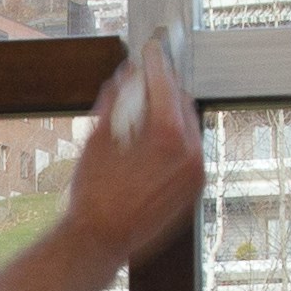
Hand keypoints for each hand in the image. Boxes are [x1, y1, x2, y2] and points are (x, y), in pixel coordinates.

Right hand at [64, 34, 204, 273]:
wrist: (100, 241)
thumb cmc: (94, 194)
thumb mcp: (98, 138)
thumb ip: (117, 100)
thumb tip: (126, 75)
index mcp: (169, 138)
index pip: (166, 86)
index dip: (155, 63)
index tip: (149, 49)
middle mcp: (191, 154)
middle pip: (182, 104)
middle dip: (163, 88)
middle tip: (144, 77)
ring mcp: (196, 174)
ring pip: (188, 127)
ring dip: (168, 113)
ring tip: (143, 110)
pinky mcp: (193, 189)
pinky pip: (189, 151)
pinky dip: (173, 138)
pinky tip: (150, 139)